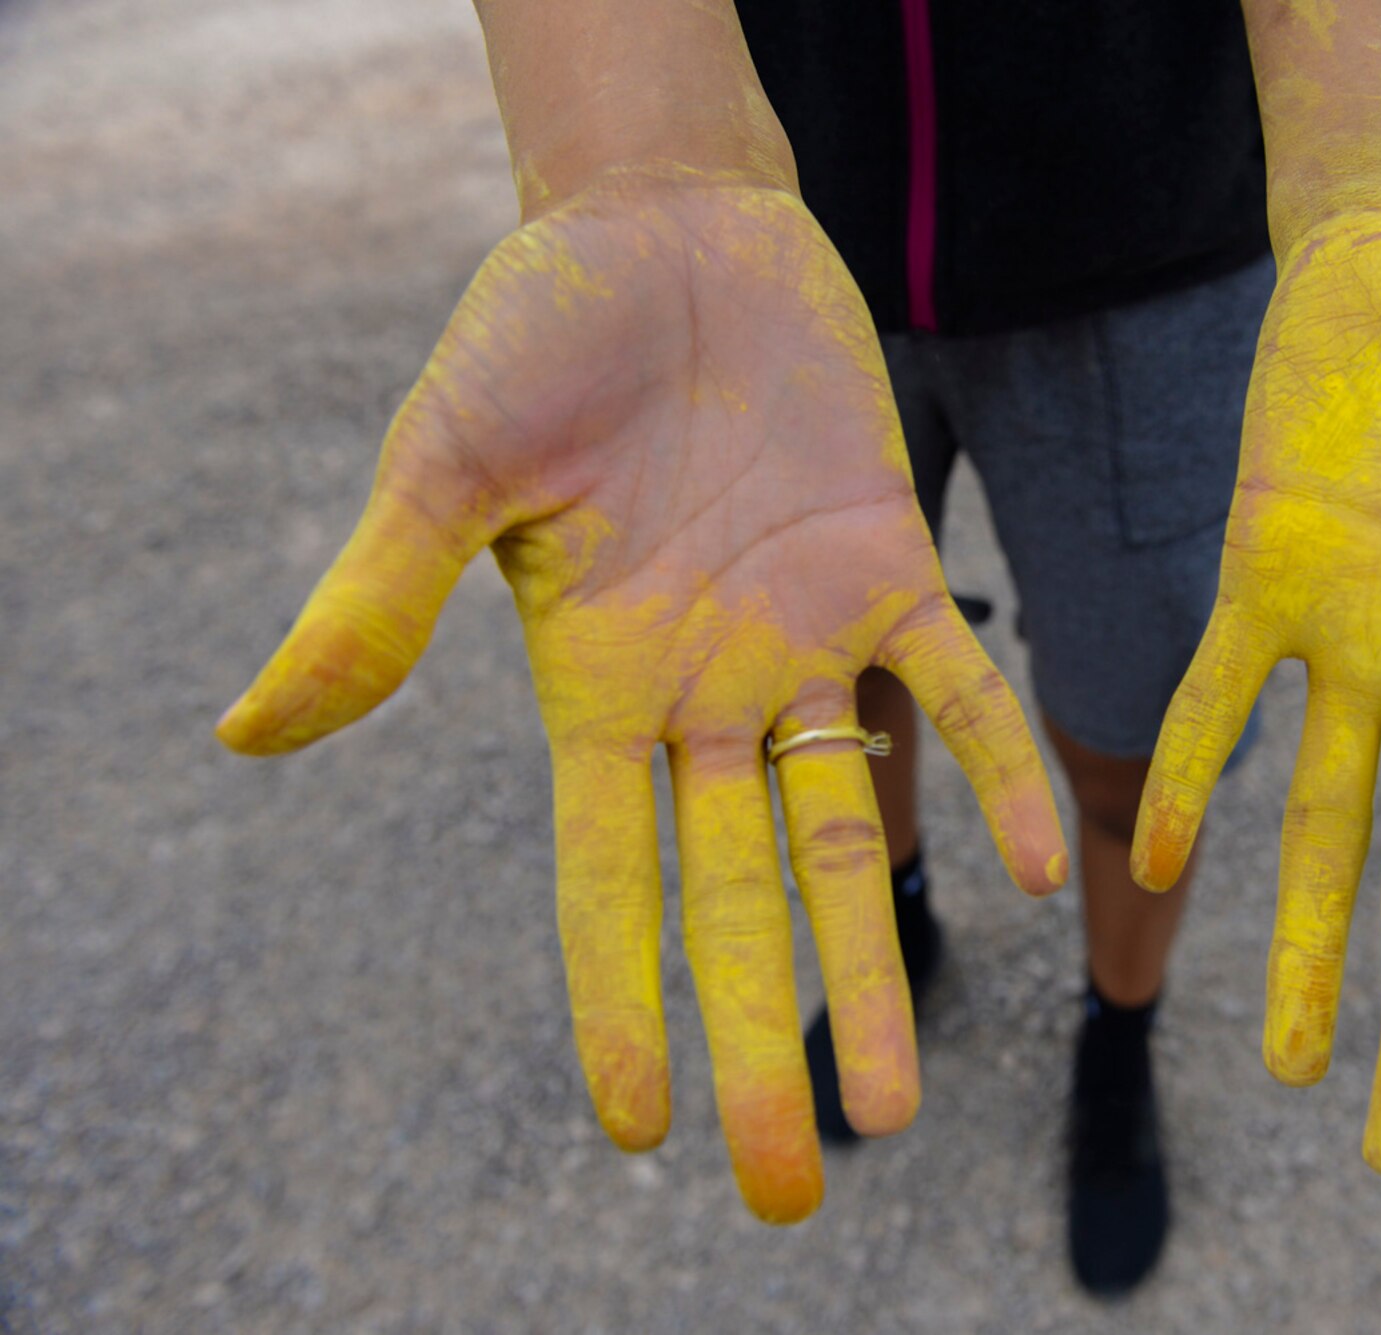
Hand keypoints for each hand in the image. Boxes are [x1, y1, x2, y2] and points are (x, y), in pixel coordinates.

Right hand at [217, 167, 1067, 1221]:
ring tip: (895, 1101)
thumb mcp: (444, 466)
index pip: (606, 882)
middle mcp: (704, 693)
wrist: (663, 226)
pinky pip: (950, 687)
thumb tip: (245, 739)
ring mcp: (800, 639)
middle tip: (795, 1182)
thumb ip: (373, 601)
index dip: (620, 1004)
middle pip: (738, 895)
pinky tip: (1041, 872)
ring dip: (876, 957)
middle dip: (763, 1032)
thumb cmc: (536, 333)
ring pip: (850, 828)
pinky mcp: (885, 563)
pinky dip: (992, 770)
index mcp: (594, 691)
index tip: (641, 1129)